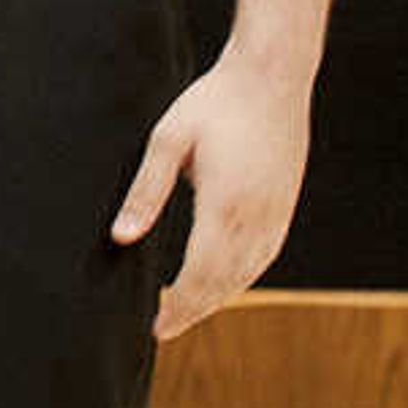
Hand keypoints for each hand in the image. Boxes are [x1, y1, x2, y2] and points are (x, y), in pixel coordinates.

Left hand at [111, 54, 312, 340]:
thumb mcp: (167, 142)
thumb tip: (122, 237)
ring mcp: (278, 210)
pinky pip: (266, 254)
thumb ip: (145, 192)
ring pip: (250, 272)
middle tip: (163, 331)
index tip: (156, 327)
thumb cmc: (213, 103)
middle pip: (225, 281)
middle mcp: (257, 214)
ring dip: (219, 297)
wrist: (272, 77)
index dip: (178, 306)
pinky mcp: (285, 203)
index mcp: (225, 203)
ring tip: (186, 312)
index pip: (200, 273)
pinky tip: (225, 282)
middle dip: (194, 310)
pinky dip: (243, 277)